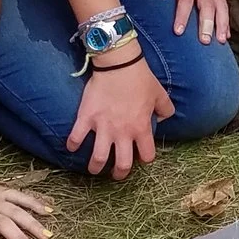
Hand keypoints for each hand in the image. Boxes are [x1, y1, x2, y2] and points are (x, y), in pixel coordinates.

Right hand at [69, 56, 174, 178]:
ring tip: (94, 169)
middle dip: (119, 173)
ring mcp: (102, 127)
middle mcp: (122, 133)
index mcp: (141, 128)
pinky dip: (73, 145)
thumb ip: (166, 110)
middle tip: (116, 174)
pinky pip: (76, 137)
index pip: (146, 156)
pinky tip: (72, 148)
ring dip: (95, 167)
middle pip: (122, 164)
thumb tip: (162, 119)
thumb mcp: (160, 94)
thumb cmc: (140, 79)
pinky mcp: (86, 118)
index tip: (141, 156)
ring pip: (98, 157)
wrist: (118, 64)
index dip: (145, 158)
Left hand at [151, 0, 228, 43]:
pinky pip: (225, 7)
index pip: (185, 0)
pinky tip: (226, 35)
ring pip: (221, 8)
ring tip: (221, 40)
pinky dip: (227, 22)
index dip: (182, 16)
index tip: (178, 31)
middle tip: (205, 40)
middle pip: (207, 7)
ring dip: (222, 24)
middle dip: (207, 24)